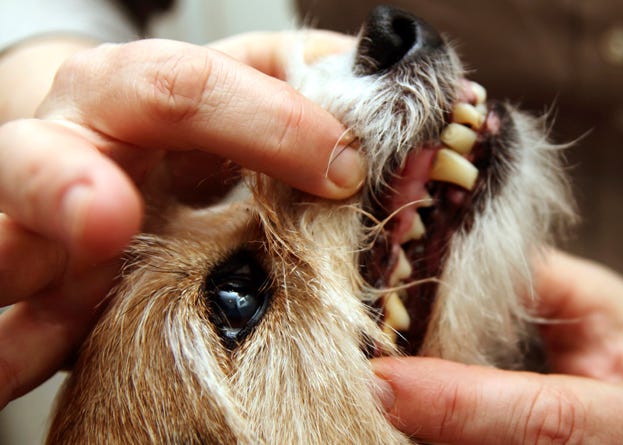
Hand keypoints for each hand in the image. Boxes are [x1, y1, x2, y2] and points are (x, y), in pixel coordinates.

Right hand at [0, 31, 360, 406]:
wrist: (98, 164)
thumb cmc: (182, 127)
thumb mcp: (240, 87)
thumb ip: (297, 78)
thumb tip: (384, 73)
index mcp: (127, 92)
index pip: (182, 89)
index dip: (266, 123)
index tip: (344, 167)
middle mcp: (67, 152)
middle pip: (50, 156)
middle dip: (71, 185)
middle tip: (108, 217)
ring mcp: (36, 230)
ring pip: (5, 240)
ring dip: (24, 259)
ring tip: (61, 281)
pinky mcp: (29, 299)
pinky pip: (4, 333)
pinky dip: (10, 353)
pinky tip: (23, 369)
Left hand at [371, 249, 622, 443]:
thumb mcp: (606, 304)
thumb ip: (533, 283)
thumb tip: (442, 258)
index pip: (543, 418)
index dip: (458, 404)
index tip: (379, 379)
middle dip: (418, 430)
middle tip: (347, 385)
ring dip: (419, 438)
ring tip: (372, 395)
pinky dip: (438, 440)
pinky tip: (405, 414)